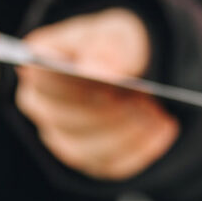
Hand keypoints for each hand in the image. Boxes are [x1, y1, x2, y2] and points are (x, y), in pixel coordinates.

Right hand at [15, 8, 179, 179]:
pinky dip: (143, 148)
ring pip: (90, 151)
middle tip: (142, 97)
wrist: (137, 68)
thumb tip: (95, 70)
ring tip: (155, 110)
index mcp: (38, 69)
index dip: (79, 87)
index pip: (46, 83)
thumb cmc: (116, 46)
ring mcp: (64, 140)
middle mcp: (43, 109)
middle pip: (67, 122)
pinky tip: (163, 126)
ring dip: (128, 132)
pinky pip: (114, 166)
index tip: (112, 84)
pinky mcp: (92, 162)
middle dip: (109, 111)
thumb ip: (106, 48)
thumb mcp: (117, 34)